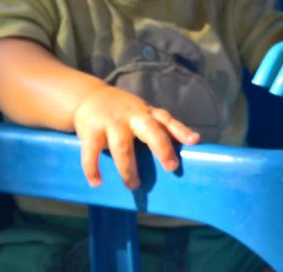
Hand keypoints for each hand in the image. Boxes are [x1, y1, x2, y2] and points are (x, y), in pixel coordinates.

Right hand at [71, 85, 199, 189]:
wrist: (87, 97)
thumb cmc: (123, 112)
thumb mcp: (142, 115)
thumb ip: (160, 129)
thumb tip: (185, 150)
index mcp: (146, 113)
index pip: (166, 120)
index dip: (181, 130)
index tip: (194, 141)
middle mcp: (131, 116)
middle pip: (149, 129)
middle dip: (161, 147)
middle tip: (171, 167)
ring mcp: (110, 123)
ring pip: (122, 146)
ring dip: (128, 169)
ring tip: (134, 185)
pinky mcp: (91, 131)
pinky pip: (91, 152)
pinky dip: (92, 168)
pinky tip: (97, 182)